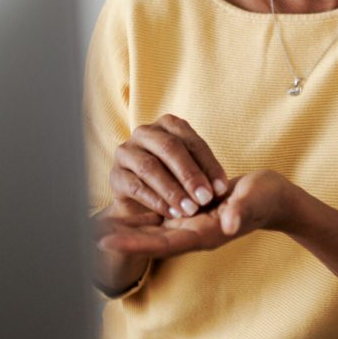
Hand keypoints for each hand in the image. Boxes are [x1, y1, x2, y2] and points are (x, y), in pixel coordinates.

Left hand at [97, 170, 290, 258]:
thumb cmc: (265, 199)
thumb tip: (227, 223)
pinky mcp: (191, 213)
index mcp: (204, 233)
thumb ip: (240, 212)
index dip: (135, 242)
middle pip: (150, 240)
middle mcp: (192, 232)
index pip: (163, 242)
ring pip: (152, 230)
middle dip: (120, 239)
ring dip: (126, 229)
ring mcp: (190, 224)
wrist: (272, 199)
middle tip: (86, 236)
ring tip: (95, 225)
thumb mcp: (254, 202)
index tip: (106, 241)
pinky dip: (141, 218)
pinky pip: (161, 218)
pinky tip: (123, 212)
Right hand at [109, 114, 228, 218]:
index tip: (221, 189)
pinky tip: (171, 213)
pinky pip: (135, 186)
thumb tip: (220, 189)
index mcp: (168, 124)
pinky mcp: (116, 175)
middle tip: (205, 198)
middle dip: (190, 175)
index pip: (192, 141)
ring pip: (150, 167)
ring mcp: (126, 152)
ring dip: (173, 190)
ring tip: (189, 209)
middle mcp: (145, 133)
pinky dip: (155, 201)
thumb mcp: (191, 173)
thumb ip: (205, 174)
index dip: (209, 164)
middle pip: (169, 148)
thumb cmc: (173, 180)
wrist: (141, 203)